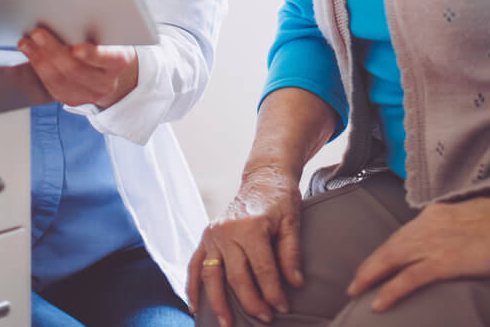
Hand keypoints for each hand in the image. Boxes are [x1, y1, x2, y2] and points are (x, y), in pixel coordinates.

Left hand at [16, 26, 137, 107]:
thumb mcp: (111, 35)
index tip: (76, 48)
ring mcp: (88, 95)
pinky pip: (51, 86)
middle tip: (38, 33)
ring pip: (60, 80)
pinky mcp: (73, 99)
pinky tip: (29, 53)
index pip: (107, 59)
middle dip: (54, 51)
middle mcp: (106, 83)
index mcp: (119, 62)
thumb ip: (96, 28)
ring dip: (39, 59)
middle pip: (76, 70)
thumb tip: (70, 14)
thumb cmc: (108, 44)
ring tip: (27, 42)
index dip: (92, 55)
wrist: (112, 73)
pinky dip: (37, 68)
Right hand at [187, 165, 304, 326]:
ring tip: (226, 324)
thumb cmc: (280, 198)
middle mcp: (226, 231)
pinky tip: (195, 306)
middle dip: (252, 302)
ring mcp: (212, 235)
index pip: (262, 269)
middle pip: (237, 277)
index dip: (273, 292)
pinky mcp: (206, 237)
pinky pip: (195, 265)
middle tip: (266, 318)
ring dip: (218, 303)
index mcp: (250, 226)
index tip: (283, 308)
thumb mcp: (292, 222)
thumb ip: (292, 253)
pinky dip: (192, 286)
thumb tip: (296, 284)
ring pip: (212, 276)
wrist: (263, 177)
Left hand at [346, 189, 489, 312]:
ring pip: (391, 261)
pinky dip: (391, 290)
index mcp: (436, 215)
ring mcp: (434, 244)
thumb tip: (456, 237)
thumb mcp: (474, 217)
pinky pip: (409, 279)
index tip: (378, 261)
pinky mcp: (443, 263)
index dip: (388, 250)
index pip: (404, 234)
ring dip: (371, 276)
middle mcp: (428, 226)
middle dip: (370, 265)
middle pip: (390, 247)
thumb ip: (458, 226)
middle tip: (354, 282)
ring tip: (356, 291)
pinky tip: (377, 303)